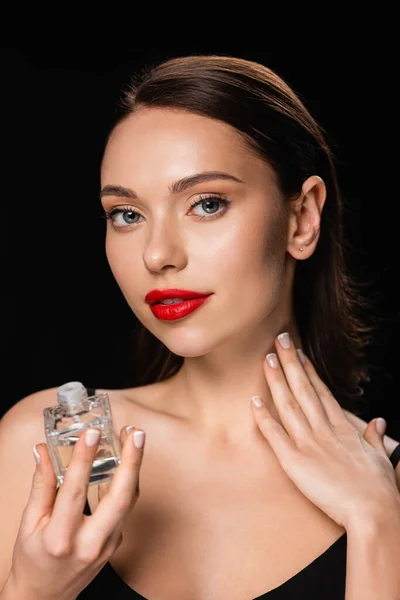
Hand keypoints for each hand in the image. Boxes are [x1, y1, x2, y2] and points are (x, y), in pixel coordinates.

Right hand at [3, 426, 144, 599]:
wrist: (45, 596)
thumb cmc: (33, 559)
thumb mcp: (29, 522)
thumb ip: (41, 485)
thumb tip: (43, 451)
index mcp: (61, 539)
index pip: (75, 492)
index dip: (84, 460)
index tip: (91, 434)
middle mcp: (90, 544)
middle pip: (120, 498)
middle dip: (132, 461)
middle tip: (135, 433)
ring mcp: (108, 546)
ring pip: (129, 501)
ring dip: (134, 467)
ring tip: (133, 438)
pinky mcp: (116, 543)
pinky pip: (126, 507)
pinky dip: (127, 481)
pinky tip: (126, 460)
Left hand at [251, 332, 398, 529]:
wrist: (374, 512)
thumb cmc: (379, 489)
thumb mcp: (380, 457)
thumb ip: (375, 437)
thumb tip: (377, 422)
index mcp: (342, 429)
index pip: (321, 392)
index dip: (308, 371)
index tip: (299, 353)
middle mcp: (324, 430)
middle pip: (303, 389)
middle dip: (291, 363)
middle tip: (280, 339)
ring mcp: (309, 443)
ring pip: (288, 404)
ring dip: (276, 380)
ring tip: (267, 358)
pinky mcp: (295, 462)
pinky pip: (275, 435)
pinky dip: (263, 417)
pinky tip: (253, 400)